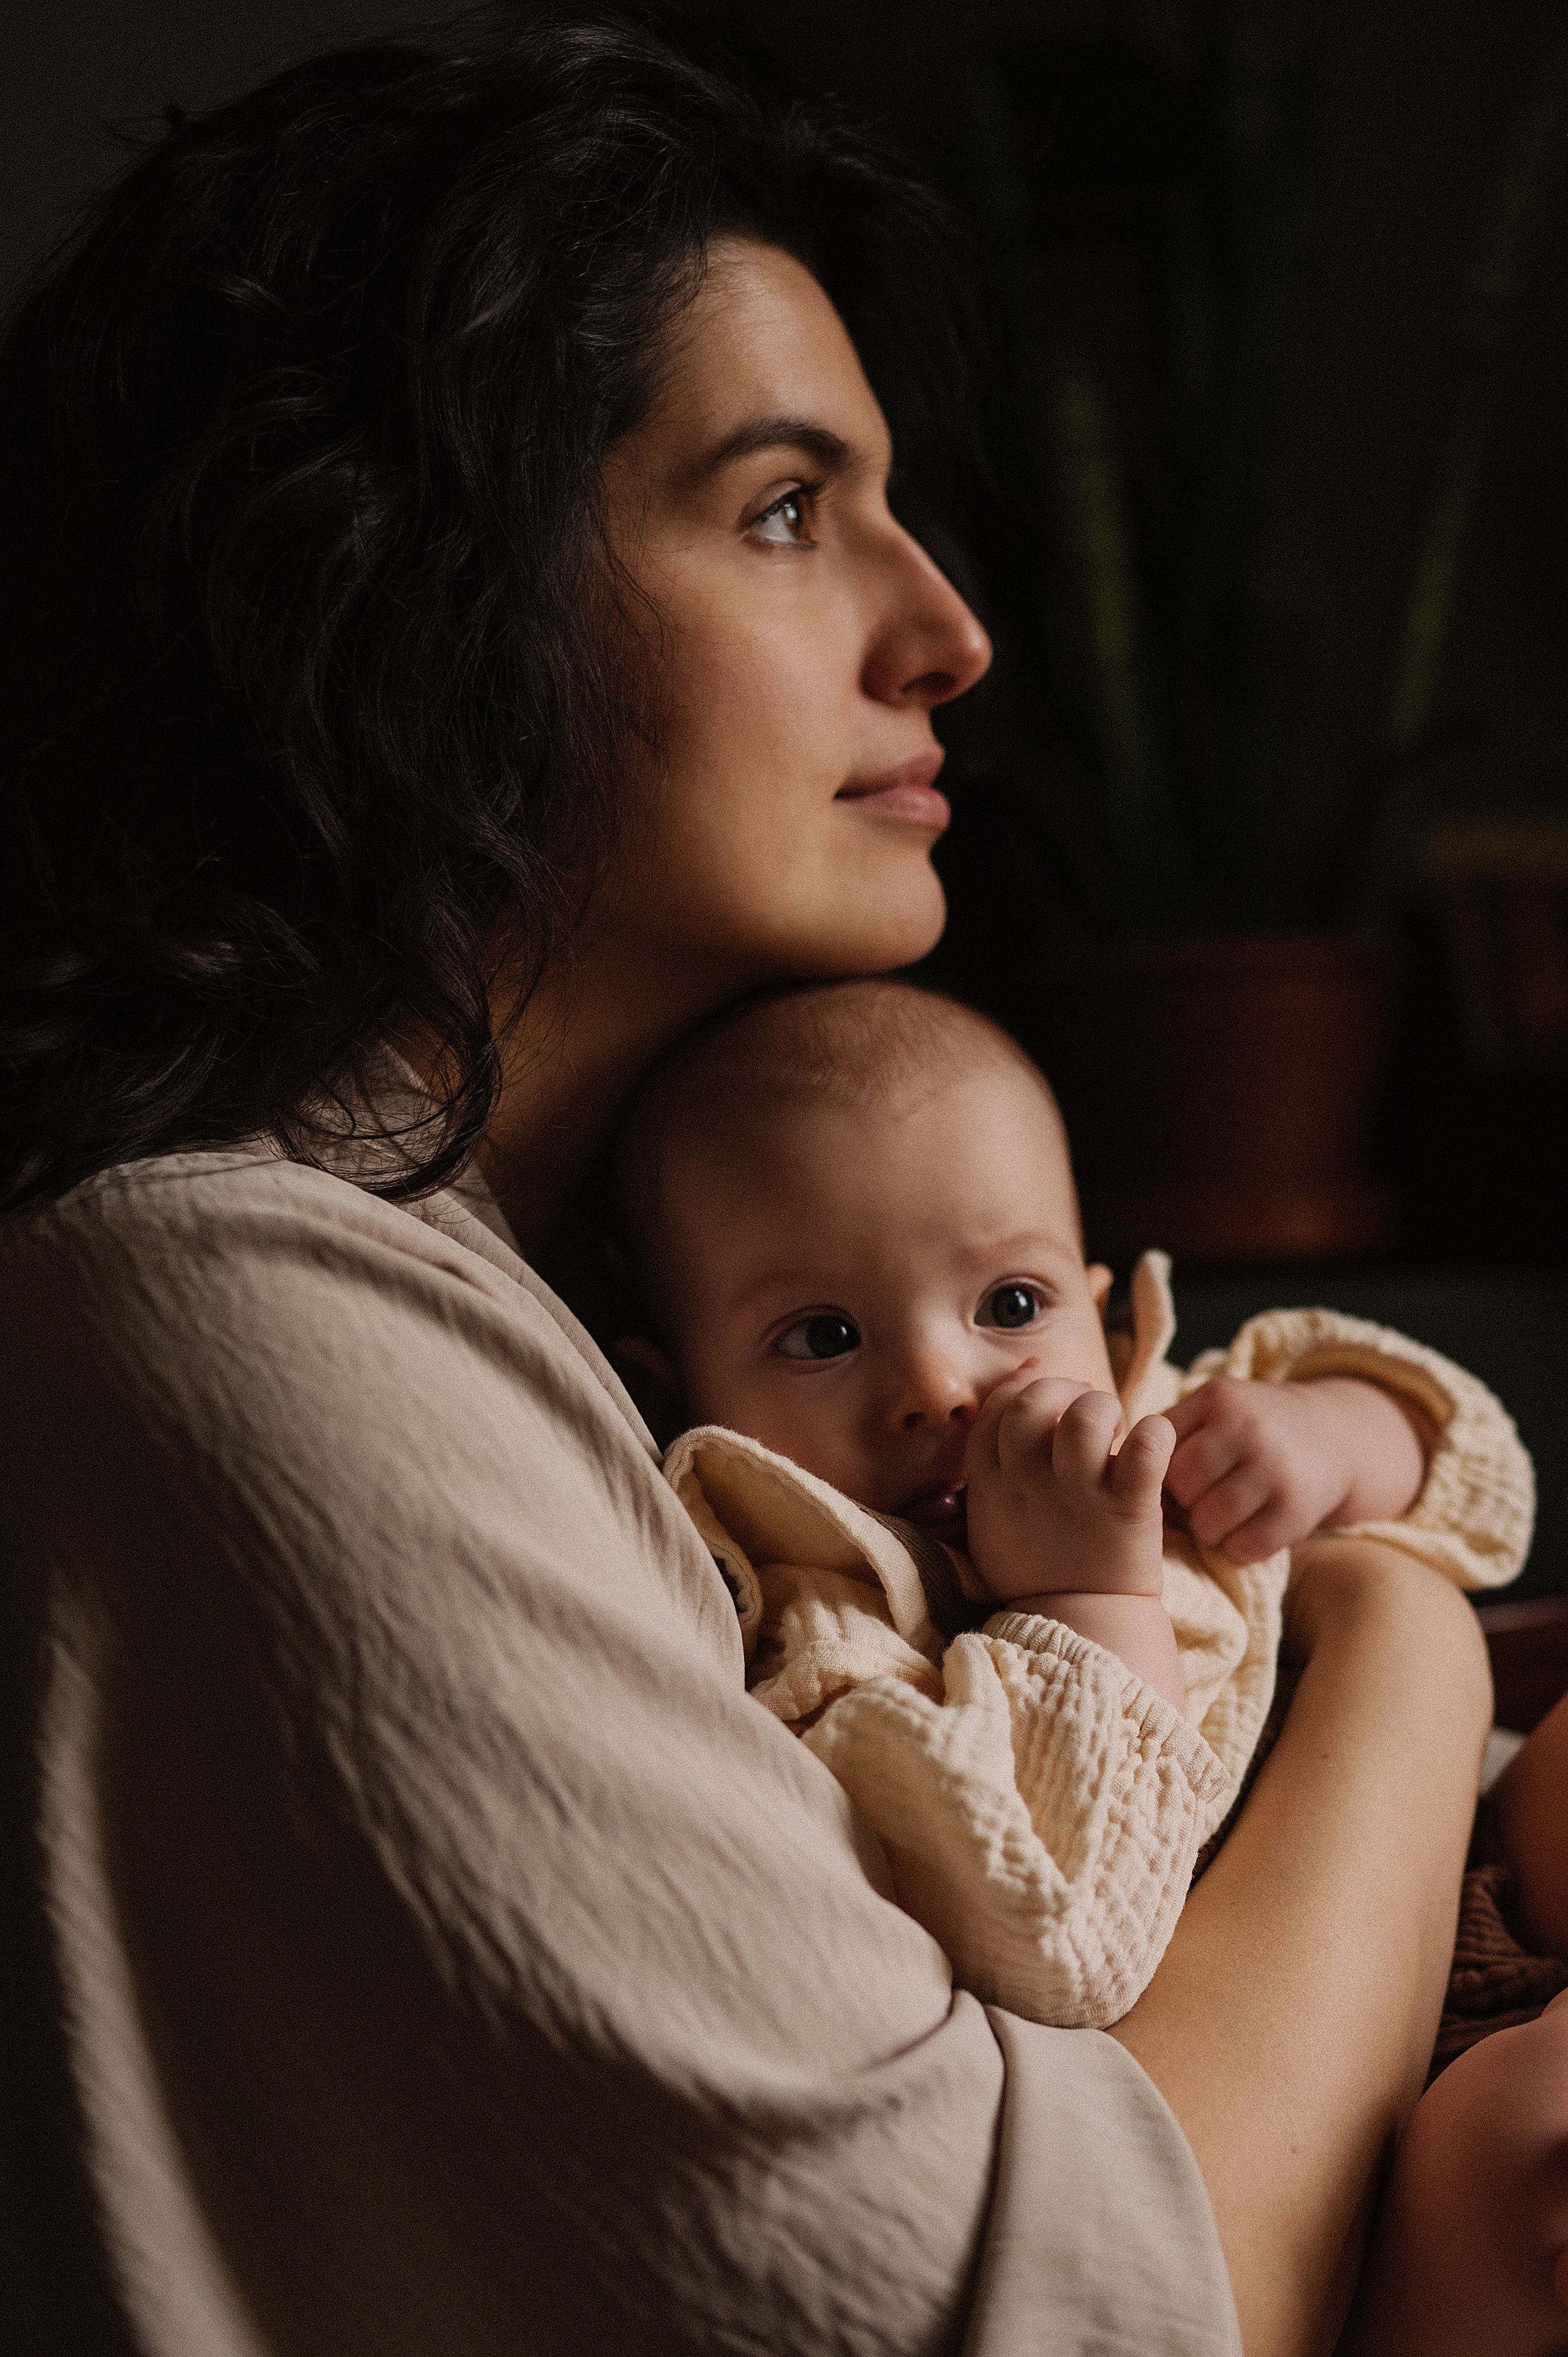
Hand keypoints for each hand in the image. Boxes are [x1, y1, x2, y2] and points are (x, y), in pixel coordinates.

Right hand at [963, 1367, 1175, 1602]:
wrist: (1080, 1625)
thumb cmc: (1039, 1565)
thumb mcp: (992, 1516)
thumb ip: (996, 1455)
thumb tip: (1028, 1374)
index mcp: (992, 1485)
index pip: (998, 1409)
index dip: (1023, 1386)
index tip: (1046, 1390)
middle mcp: (1029, 1483)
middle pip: (1033, 1403)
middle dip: (1062, 1387)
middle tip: (1086, 1404)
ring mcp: (1078, 1496)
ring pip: (1086, 1417)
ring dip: (1104, 1407)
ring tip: (1116, 1426)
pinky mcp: (1128, 1510)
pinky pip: (1146, 1448)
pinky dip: (1156, 1431)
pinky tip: (1154, 1439)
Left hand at [1163, 1376, 1428, 1565]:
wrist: (1330, 1438)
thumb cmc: (1249, 1429)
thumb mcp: (1212, 1409)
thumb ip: (1169, 1432)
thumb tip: (1118, 1475)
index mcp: (1218, 1399)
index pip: (1159, 1448)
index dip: (1158, 1471)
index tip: (1172, 1478)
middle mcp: (1249, 1430)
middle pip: (1183, 1486)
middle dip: (1183, 1501)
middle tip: (1196, 1501)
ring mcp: (1276, 1471)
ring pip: (1209, 1523)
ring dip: (1207, 1529)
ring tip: (1218, 1517)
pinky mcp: (1297, 1512)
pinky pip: (1243, 1548)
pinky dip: (1237, 1548)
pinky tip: (1244, 1531)